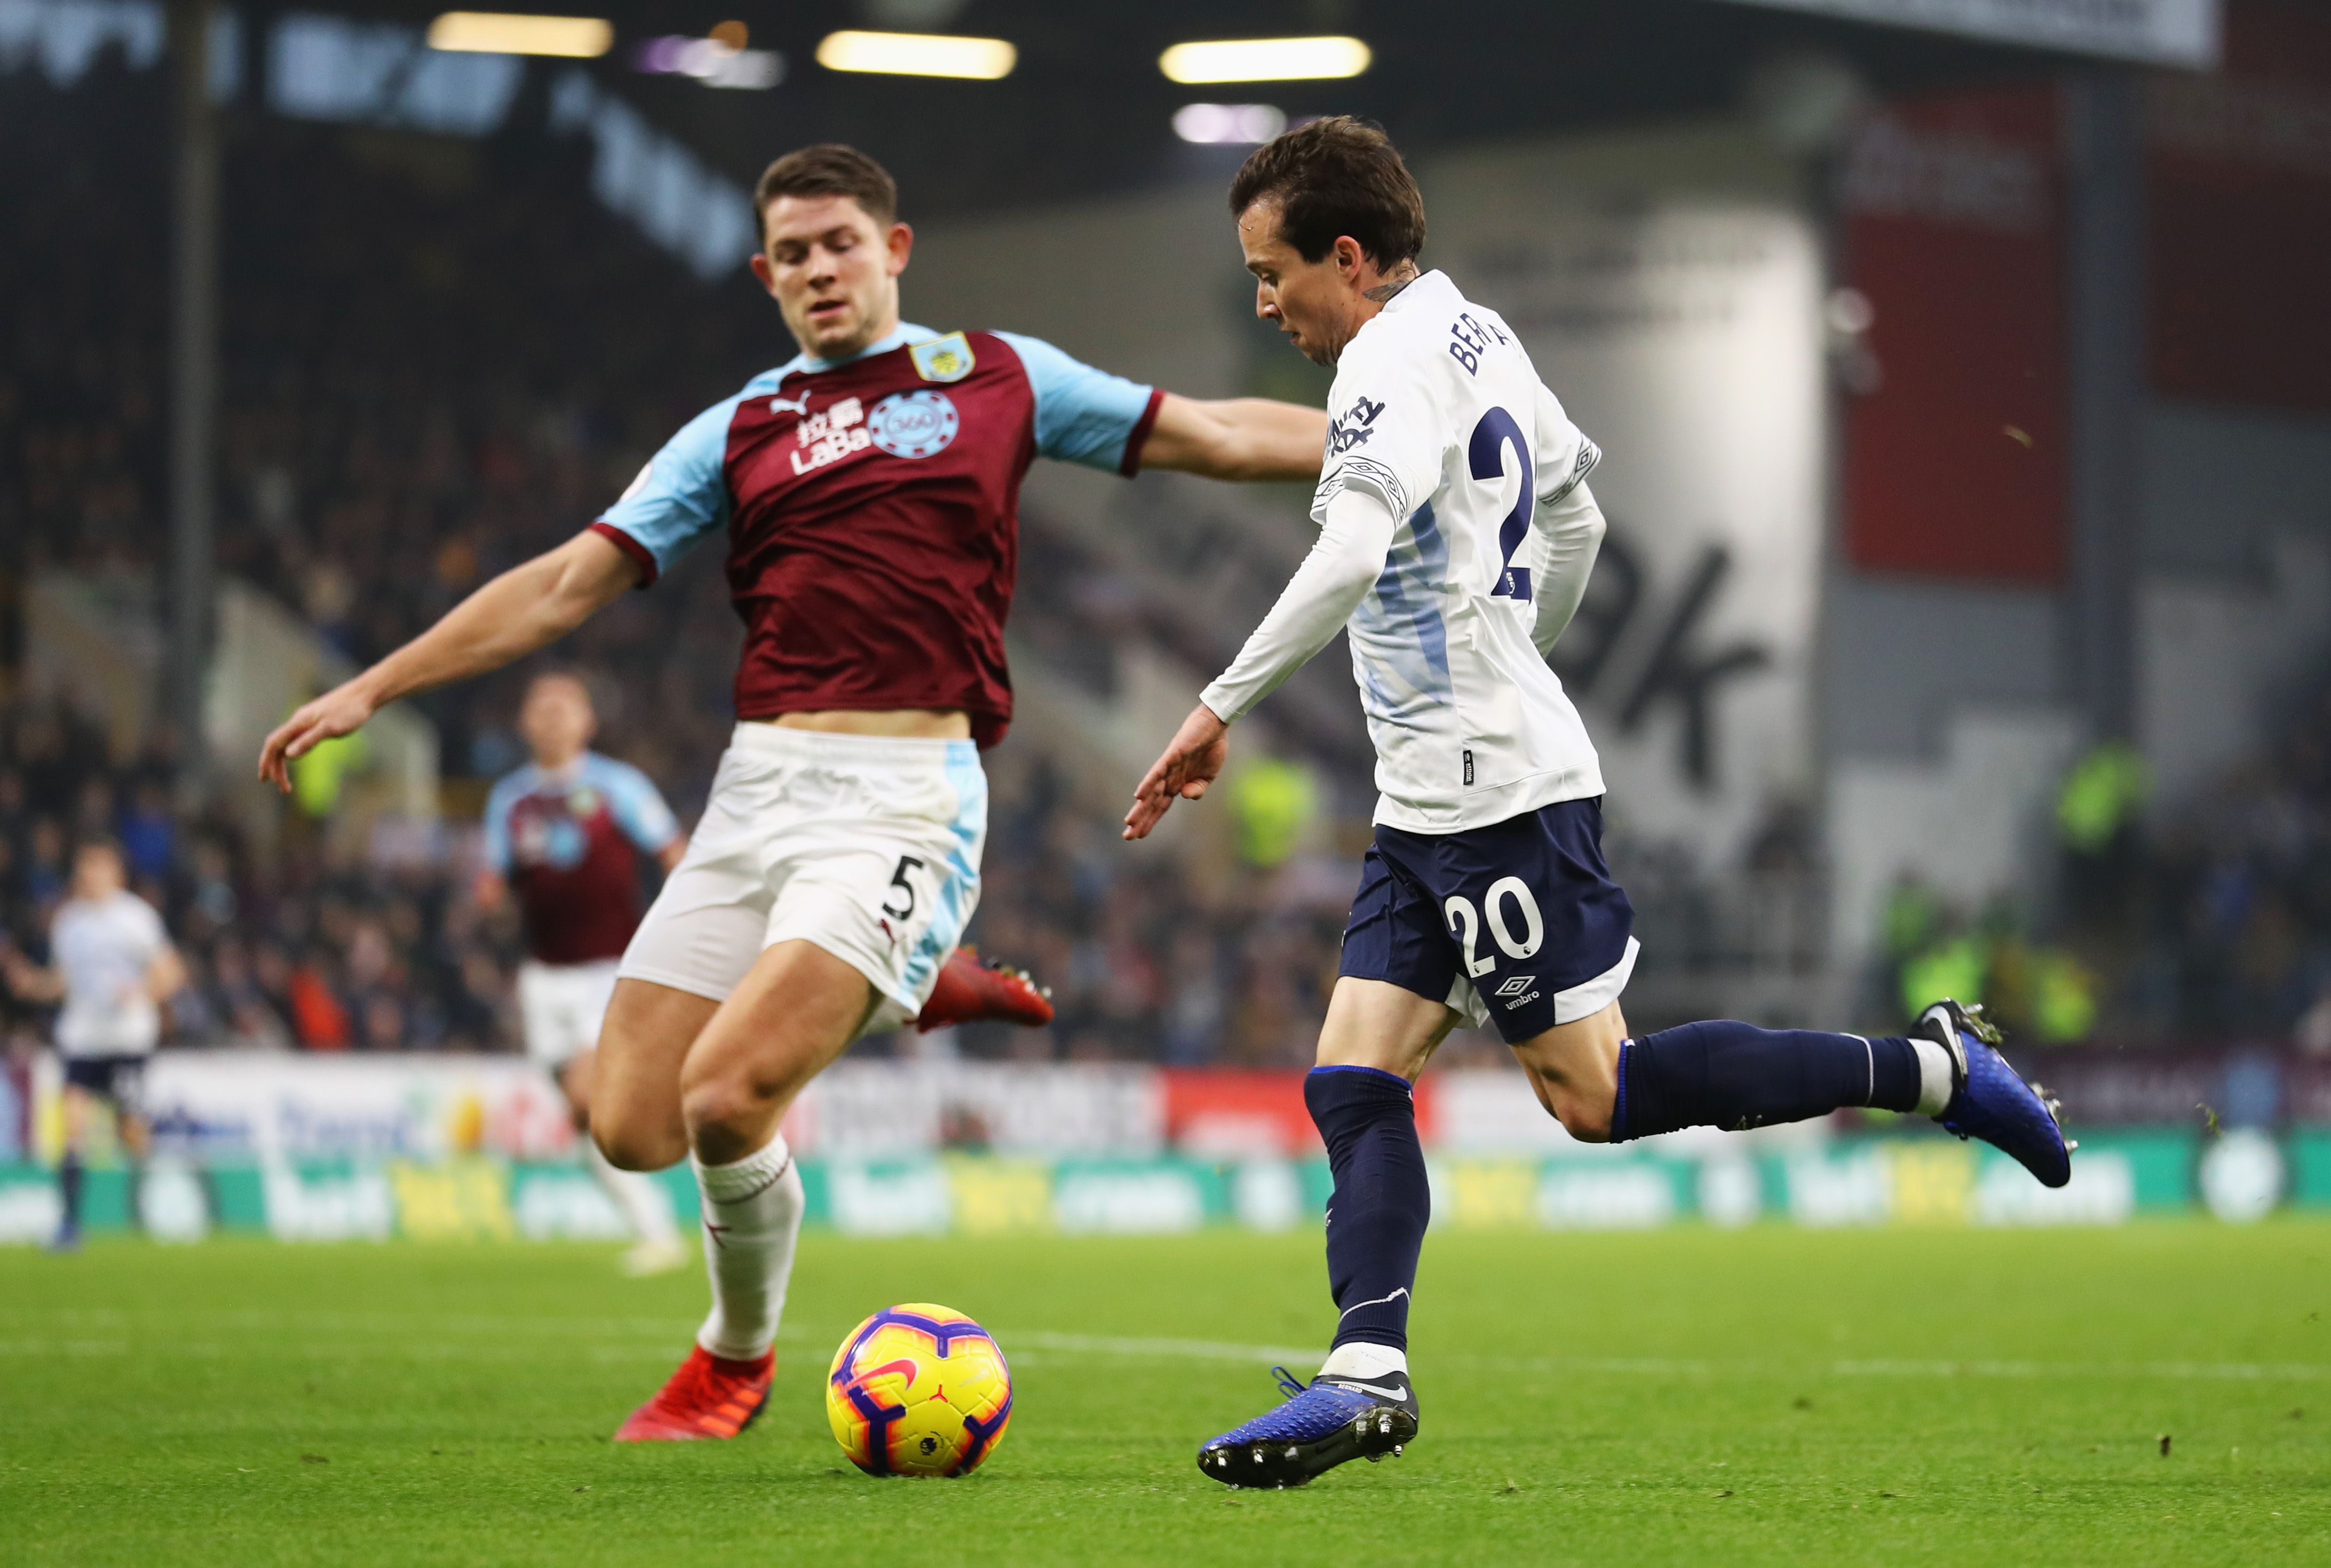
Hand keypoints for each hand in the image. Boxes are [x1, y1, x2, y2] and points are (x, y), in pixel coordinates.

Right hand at [258, 678, 378, 792]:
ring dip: (283, 762)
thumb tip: (288, 756)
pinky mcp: (317, 721)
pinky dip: (293, 752)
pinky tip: (297, 757)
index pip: (274, 744)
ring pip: (287, 743)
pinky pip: (297, 739)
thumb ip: (309, 740)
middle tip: (283, 789)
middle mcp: (299, 721)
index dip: (267, 762)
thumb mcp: (330, 728)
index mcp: (298, 722)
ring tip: (288, 782)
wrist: (365, 695)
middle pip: (277, 746)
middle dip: (275, 767)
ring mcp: (307, 721)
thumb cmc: (350, 711)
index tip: (266, 780)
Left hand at [1124, 704, 1229, 840]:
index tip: (1139, 835)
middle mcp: (1169, 778)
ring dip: (1141, 807)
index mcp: (1178, 784)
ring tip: (1129, 822)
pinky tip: (1139, 795)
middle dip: (1140, 819)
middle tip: (1126, 836)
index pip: (1160, 806)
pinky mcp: (1172, 755)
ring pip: (1152, 791)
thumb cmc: (1211, 749)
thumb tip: (1185, 796)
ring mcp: (1169, 767)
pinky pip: (1158, 771)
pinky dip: (1148, 783)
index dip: (1150, 820)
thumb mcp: (1208, 777)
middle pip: (1152, 802)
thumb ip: (1197, 789)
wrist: (1215, 726)